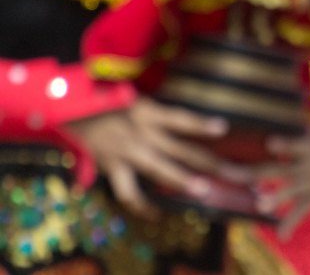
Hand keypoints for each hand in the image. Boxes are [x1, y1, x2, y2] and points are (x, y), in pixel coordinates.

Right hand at [67, 98, 230, 217]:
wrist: (71, 112)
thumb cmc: (109, 102)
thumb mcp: (138, 100)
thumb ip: (161, 113)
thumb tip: (185, 122)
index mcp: (149, 113)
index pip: (180, 118)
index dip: (201, 124)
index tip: (223, 128)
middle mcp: (142, 133)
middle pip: (182, 149)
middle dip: (210, 162)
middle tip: (234, 172)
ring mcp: (128, 152)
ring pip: (161, 170)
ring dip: (182, 180)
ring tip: (203, 190)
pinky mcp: (113, 168)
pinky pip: (130, 193)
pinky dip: (143, 206)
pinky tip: (157, 215)